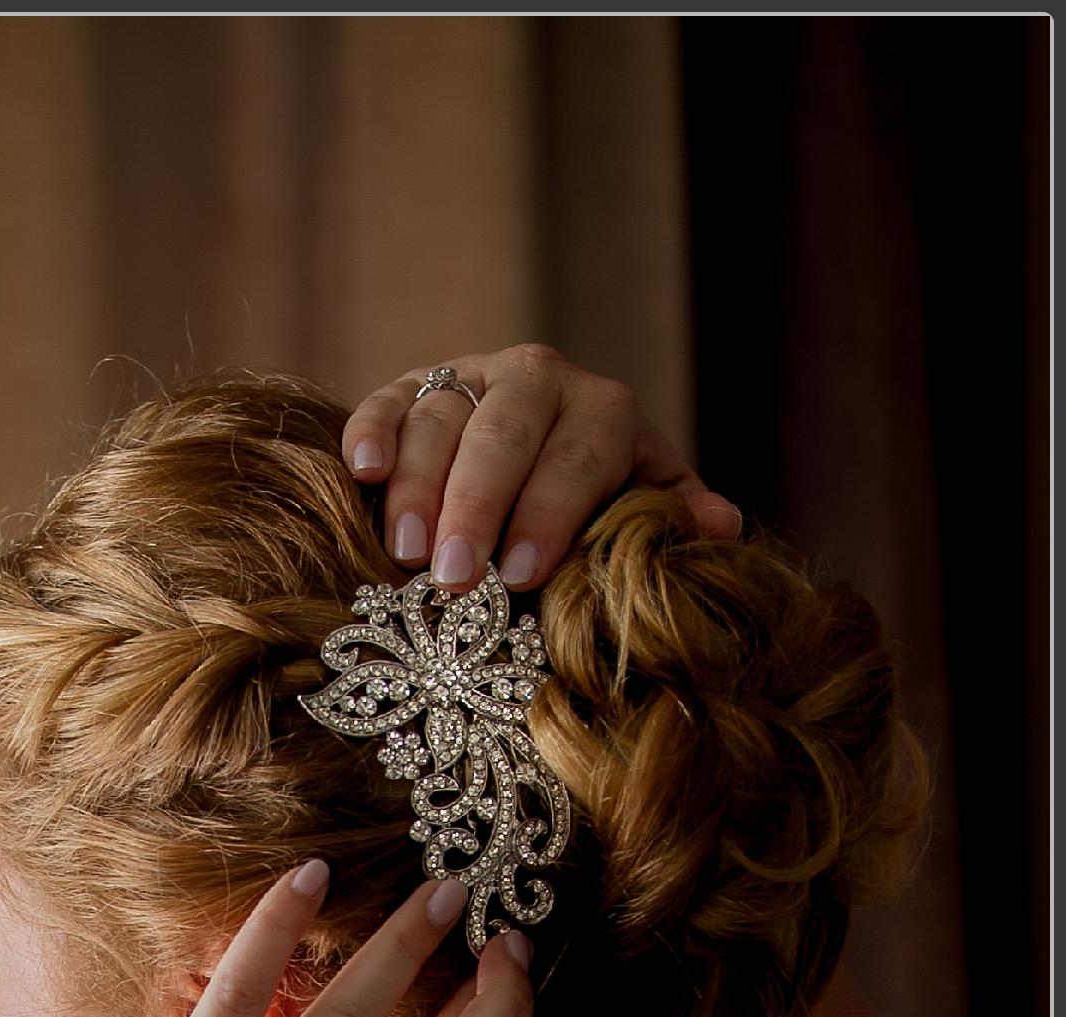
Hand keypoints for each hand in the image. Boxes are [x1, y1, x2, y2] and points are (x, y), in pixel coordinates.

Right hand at [341, 343, 743, 593]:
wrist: (543, 443)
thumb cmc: (594, 497)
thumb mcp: (639, 500)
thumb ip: (670, 514)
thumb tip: (719, 528)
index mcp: (602, 407)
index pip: (575, 457)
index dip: (548, 515)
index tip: (520, 575)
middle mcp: (537, 376)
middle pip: (502, 435)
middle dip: (476, 508)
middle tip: (453, 577)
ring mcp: (470, 375)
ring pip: (439, 420)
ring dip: (417, 489)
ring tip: (405, 555)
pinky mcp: (412, 384)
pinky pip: (387, 400)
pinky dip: (370, 432)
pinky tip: (361, 474)